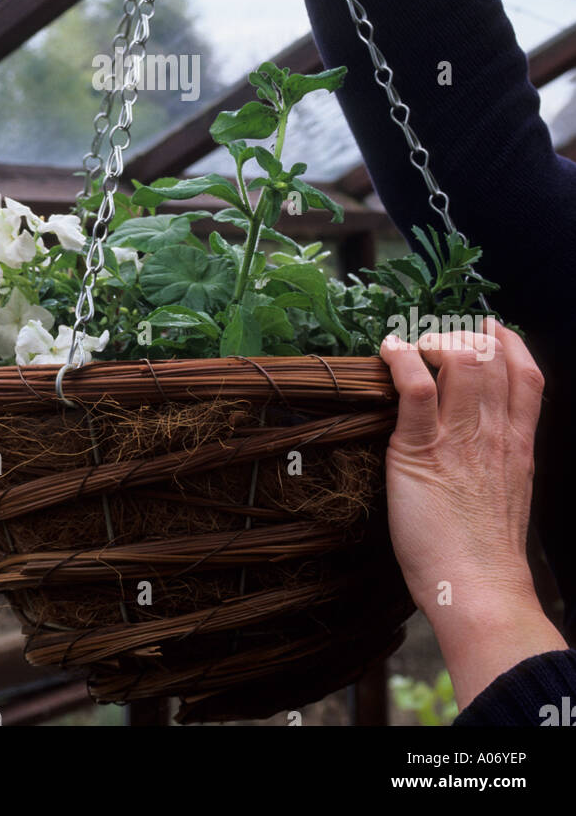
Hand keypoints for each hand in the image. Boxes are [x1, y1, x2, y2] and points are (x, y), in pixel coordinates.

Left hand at [380, 320, 566, 709]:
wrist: (477, 589)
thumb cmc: (484, 555)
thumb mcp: (506, 495)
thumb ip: (498, 461)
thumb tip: (480, 443)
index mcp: (518, 444)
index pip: (527, 375)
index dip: (508, 342)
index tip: (490, 327)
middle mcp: (494, 433)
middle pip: (490, 356)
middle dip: (462, 336)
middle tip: (436, 342)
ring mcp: (459, 437)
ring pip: (458, 360)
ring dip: (431, 342)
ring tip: (413, 348)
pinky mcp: (420, 448)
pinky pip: (414, 385)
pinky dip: (399, 359)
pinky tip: (388, 352)